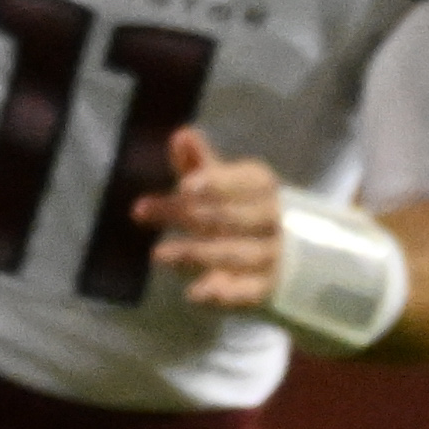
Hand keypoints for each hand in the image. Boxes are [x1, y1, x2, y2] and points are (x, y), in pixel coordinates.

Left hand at [136, 128, 285, 308]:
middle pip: (229, 216)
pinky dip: (224, 294)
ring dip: (196, 254)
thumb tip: (181, 134)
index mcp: (262, 186)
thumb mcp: (220, 184)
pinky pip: (247, 292)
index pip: (244, 181)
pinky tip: (196, 294)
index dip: (217, 183)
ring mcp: (270, 256)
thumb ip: (197, 163)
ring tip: (158, 255)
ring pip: (234, 254)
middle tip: (141, 210)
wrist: (288, 258)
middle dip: (187, 214)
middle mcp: (270, 219)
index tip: (185, 184)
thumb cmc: (240, 210)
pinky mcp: (264, 289)